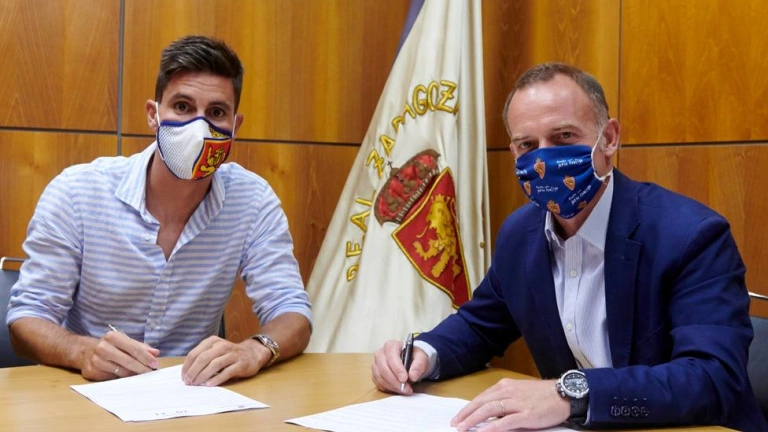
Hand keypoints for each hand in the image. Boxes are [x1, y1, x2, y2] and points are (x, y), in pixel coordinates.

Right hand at [80, 330, 158, 380]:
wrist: (83, 351)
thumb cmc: (110, 346)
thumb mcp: (124, 341)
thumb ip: (140, 346)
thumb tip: (155, 353)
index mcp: (112, 337)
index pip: (133, 348)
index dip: (145, 357)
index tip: (155, 364)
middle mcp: (102, 348)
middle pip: (128, 361)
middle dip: (142, 368)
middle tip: (151, 372)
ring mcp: (95, 361)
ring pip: (121, 372)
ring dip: (133, 375)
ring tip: (142, 375)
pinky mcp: (91, 372)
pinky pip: (112, 378)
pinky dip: (122, 379)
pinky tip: (128, 378)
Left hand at [181, 336, 269, 385]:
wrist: (252, 353)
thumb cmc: (229, 354)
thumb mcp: (215, 351)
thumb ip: (203, 358)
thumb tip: (187, 373)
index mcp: (213, 341)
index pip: (195, 353)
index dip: (187, 366)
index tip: (183, 376)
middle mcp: (222, 345)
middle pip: (203, 358)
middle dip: (193, 371)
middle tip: (188, 382)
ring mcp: (233, 354)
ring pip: (214, 364)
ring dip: (203, 375)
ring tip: (197, 384)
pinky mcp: (241, 364)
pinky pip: (227, 372)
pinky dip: (216, 379)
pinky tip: (209, 385)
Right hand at [372, 339, 428, 394]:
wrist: (410, 361)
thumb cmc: (414, 357)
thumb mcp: (421, 358)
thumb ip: (419, 365)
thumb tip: (413, 376)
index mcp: (391, 345)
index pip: (391, 356)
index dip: (397, 368)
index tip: (405, 378)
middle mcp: (380, 353)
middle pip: (383, 368)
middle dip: (394, 380)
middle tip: (406, 388)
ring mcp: (376, 364)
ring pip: (380, 377)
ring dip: (392, 386)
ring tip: (405, 390)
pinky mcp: (375, 374)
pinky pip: (379, 383)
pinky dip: (388, 388)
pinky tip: (398, 389)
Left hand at [451, 378, 569, 431]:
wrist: (564, 394)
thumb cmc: (542, 395)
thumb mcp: (519, 392)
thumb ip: (504, 400)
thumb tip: (488, 413)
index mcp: (505, 386)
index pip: (482, 397)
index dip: (468, 407)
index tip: (458, 416)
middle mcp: (508, 392)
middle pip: (482, 403)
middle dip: (466, 414)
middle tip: (455, 424)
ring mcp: (517, 403)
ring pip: (489, 410)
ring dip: (473, 420)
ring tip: (463, 428)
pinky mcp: (526, 414)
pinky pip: (505, 421)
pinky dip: (492, 427)